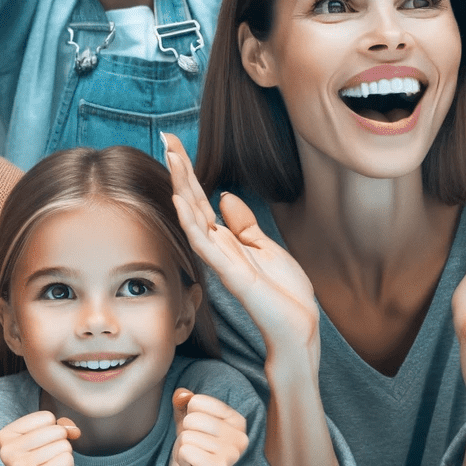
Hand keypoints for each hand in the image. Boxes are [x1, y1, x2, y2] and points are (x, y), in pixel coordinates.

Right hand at [0, 411, 81, 465]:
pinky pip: (68, 459)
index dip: (52, 433)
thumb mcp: (45, 442)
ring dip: (64, 460)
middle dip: (60, 446)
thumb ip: (59, 425)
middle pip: (56, 430)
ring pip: (64, 445)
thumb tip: (73, 429)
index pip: (46, 416)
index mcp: (5, 436)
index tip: (40, 452)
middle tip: (47, 465)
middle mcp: (8, 451)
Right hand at [162, 134, 319, 371]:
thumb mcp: (266, 247)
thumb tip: (224, 196)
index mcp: (226, 240)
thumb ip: (243, 223)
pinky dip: (190, 221)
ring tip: (173, 158)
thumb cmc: (283, 293)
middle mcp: (217, 247)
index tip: (175, 145)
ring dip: (182, 186)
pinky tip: (181, 201)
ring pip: (193, 217)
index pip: (201, 199)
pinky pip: (204, 244)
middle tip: (167, 139)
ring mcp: (220, 260)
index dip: (189, 172)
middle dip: (180, 170)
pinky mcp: (230, 273)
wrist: (298, 327)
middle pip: (192, 201)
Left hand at [166, 388, 248, 465]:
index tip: (197, 437)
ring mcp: (232, 453)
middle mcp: (241, 436)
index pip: (197, 401)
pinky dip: (182, 459)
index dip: (187, 418)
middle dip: (184, 436)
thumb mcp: (186, 425)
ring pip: (187, 435)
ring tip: (194, 461)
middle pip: (192, 418)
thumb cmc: (191, 456)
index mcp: (237, 421)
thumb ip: (184, 404)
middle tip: (194, 452)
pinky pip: (186, 449)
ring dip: (182, 449)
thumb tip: (181, 393)